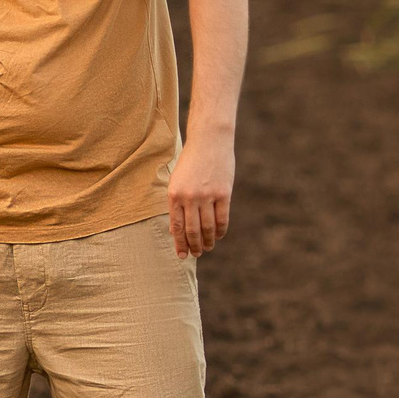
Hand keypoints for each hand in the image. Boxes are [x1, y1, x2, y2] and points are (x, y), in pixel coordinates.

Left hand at [169, 134, 234, 256]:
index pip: (176, 227)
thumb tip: (175, 230)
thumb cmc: (190, 162)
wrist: (209, 141)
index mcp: (174, 195)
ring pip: (207, 227)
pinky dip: (220, 230)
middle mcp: (190, 197)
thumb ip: (176, 204)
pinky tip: (218, 236)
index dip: (180, 244)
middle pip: (192, 230)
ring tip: (207, 248)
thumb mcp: (177, 181)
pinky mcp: (223, 193)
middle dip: (194, 246)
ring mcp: (207, 196)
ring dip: (207, 241)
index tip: (182, 255)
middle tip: (196, 255)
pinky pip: (222, 218)